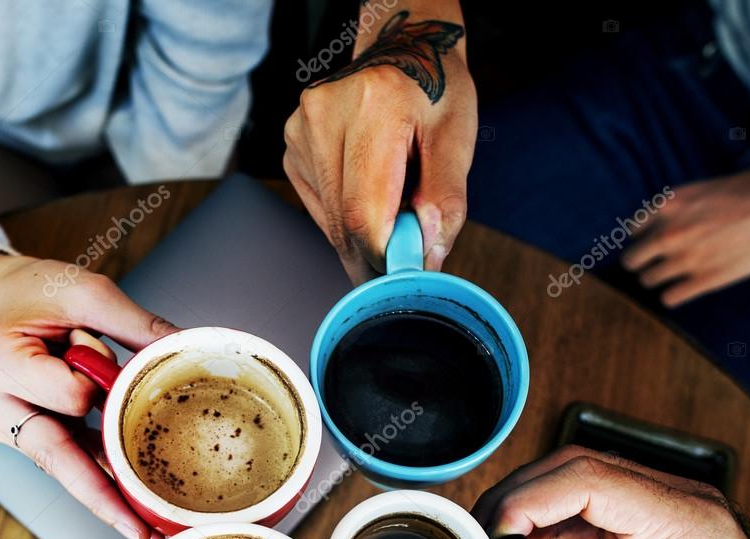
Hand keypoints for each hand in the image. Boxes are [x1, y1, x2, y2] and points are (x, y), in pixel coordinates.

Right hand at [0, 251, 176, 538]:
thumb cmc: (34, 291)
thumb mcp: (85, 292)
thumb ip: (134, 324)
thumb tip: (187, 350)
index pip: (67, 396)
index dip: (96, 390)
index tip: (100, 366)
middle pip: (56, 458)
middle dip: (101, 498)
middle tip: (141, 530)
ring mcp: (6, 423)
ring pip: (64, 468)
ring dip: (106, 496)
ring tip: (145, 529)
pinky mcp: (25, 434)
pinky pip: (67, 460)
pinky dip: (99, 477)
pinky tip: (130, 504)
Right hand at [284, 2, 476, 282]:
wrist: (403, 50)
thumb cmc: (435, 92)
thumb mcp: (457, 137)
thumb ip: (445, 201)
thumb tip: (425, 256)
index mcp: (372, 106)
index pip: (363, 212)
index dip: (383, 258)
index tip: (404, 278)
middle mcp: (325, 114)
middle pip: (342, 223)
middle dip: (375, 256)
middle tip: (403, 262)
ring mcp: (301, 131)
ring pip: (329, 223)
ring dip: (361, 238)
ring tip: (390, 209)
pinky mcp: (292, 148)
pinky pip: (320, 209)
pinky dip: (346, 219)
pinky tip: (367, 192)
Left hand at [622, 162, 749, 306]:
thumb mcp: (703, 190)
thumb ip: (676, 211)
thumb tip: (655, 230)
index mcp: (668, 205)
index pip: (632, 231)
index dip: (645, 237)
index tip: (658, 239)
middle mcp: (668, 233)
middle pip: (631, 260)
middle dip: (643, 262)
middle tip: (661, 261)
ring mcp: (684, 258)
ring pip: (647, 281)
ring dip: (660, 279)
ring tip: (680, 272)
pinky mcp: (702, 280)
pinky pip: (668, 298)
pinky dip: (674, 295)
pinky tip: (688, 287)